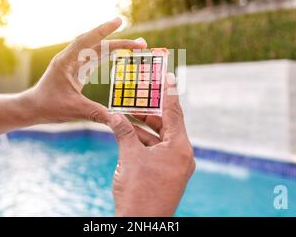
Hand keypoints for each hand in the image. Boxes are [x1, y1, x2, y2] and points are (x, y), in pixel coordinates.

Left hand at [21, 18, 146, 123]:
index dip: (103, 30)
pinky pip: (95, 58)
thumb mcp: (74, 110)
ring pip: (98, 50)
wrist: (33, 108)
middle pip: (98, 44)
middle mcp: (71, 58)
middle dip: (120, 42)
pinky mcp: (77, 69)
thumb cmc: (48, 107)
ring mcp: (74, 63)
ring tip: (137, 47)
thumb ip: (97, 113)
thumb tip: (118, 120)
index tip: (119, 21)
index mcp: (67, 62)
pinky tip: (119, 54)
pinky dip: (109, 55)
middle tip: (142, 43)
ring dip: (116, 47)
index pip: (87, 41)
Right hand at [108, 73, 195, 215]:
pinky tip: (128, 132)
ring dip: (143, 126)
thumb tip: (114, 115)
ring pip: (160, 137)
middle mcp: (181, 154)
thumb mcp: (129, 156)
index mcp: (179, 147)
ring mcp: (175, 165)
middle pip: (167, 123)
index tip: (167, 74)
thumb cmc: (138, 191)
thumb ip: (124, 131)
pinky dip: (143, 140)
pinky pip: (156, 150)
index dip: (168, 91)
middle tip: (138, 94)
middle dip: (150, 109)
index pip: (174, 112)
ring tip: (127, 111)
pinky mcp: (166, 173)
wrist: (140, 223)